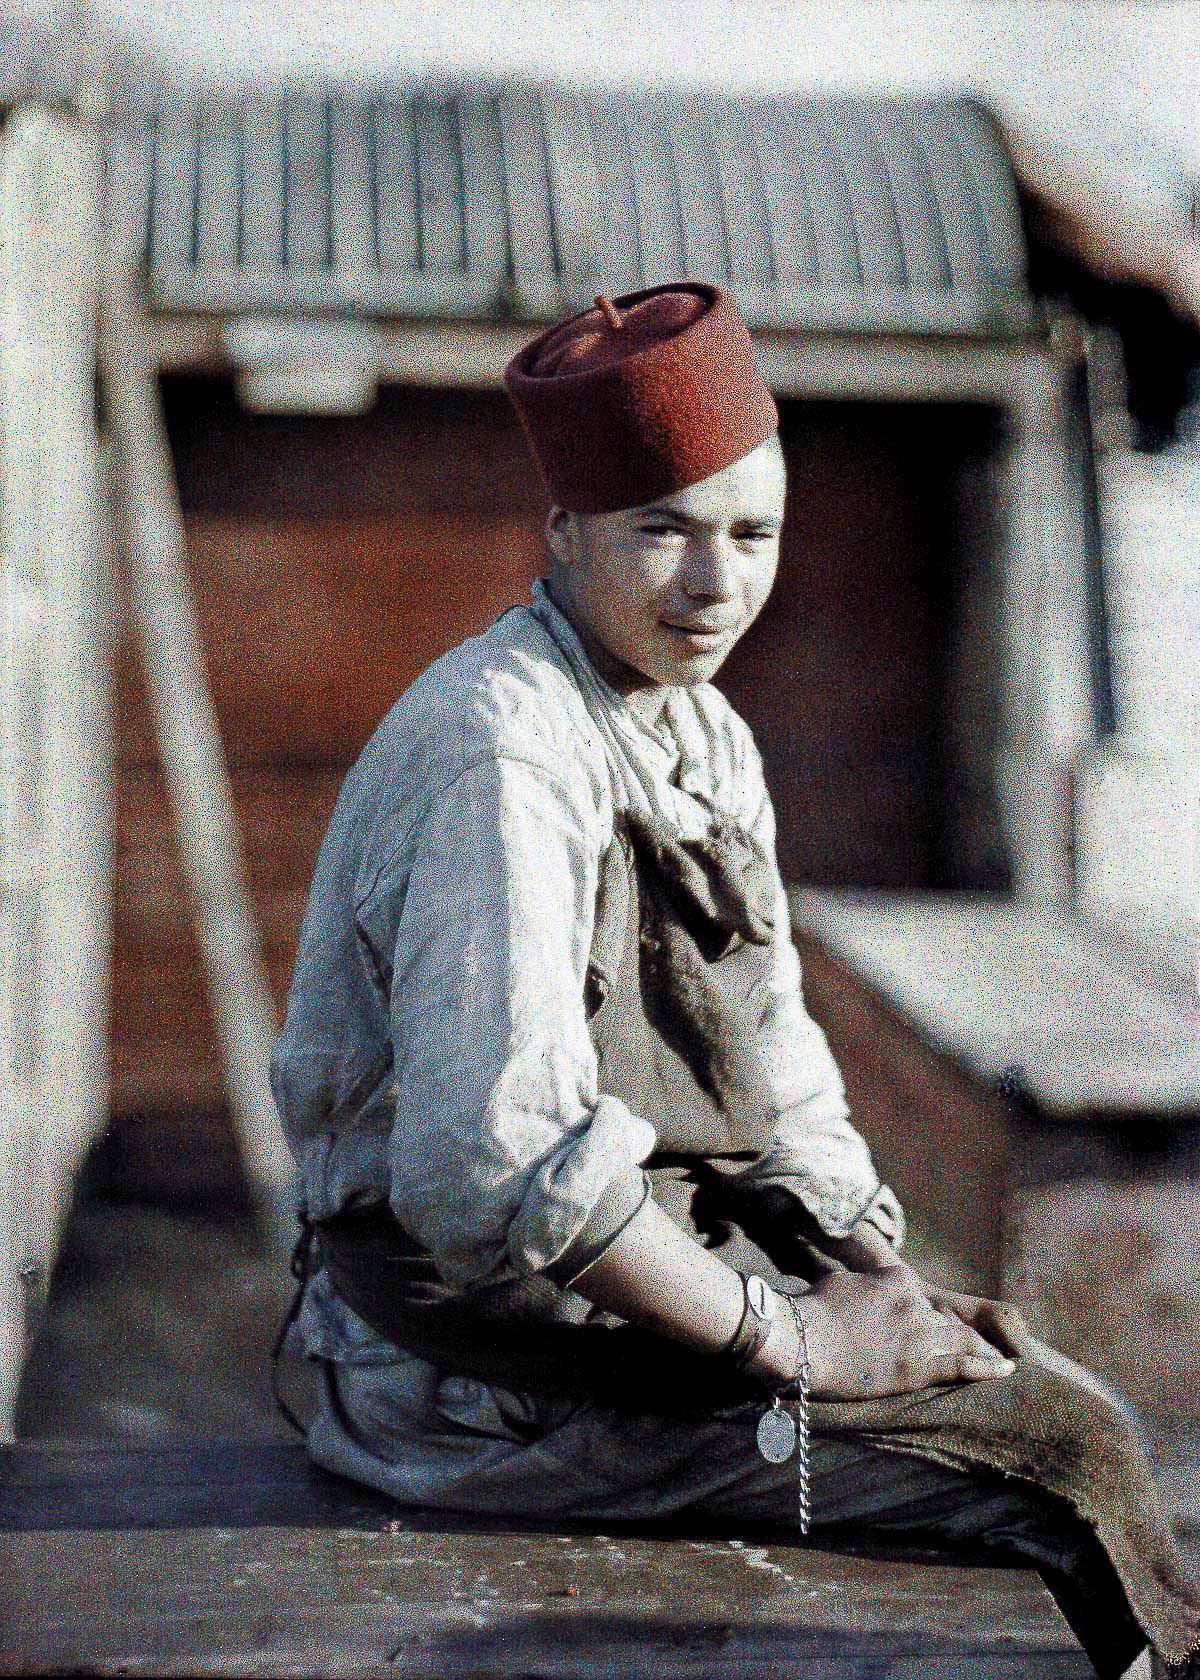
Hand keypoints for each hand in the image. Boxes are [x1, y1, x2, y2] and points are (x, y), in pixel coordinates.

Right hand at [799, 1264, 1016, 1399]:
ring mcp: (919, 1335)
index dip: (930, 1313)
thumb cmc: (813, 1311)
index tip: (940, 1323)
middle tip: (984, 1346)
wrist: (802, 1341)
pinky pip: (964, 1367)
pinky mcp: (917, 1368)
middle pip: (948, 1321)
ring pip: (965, 1342)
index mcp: (897, 1280)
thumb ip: (865, 1285)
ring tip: (1002, 1360)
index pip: (923, 1295)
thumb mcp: (842, 1283)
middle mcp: (915, 1303)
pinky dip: (988, 1369)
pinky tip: (1005, 1370)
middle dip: (963, 1334)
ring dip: (986, 1351)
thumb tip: (861, 1287)